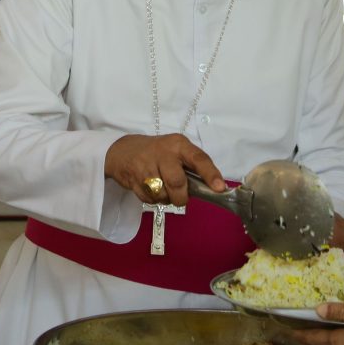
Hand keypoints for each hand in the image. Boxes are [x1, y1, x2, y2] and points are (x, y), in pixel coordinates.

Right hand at [104, 134, 224, 208]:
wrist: (123, 151)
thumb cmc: (158, 153)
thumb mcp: (176, 151)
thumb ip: (191, 167)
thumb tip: (210, 189)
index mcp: (178, 145)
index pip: (198, 158)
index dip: (210, 174)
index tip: (219, 188)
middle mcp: (163, 153)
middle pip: (177, 182)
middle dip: (181, 197)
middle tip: (181, 197)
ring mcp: (146, 165)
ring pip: (162, 194)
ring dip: (166, 198)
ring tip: (162, 188)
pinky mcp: (133, 178)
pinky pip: (149, 199)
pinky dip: (153, 199)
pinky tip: (150, 188)